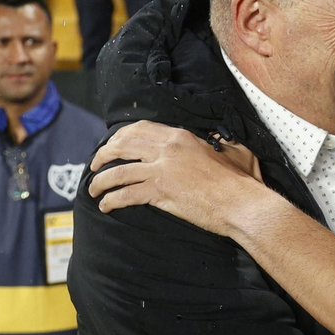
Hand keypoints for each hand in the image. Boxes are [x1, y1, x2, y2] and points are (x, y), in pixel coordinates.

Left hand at [89, 120, 265, 232]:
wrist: (241, 203)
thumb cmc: (241, 181)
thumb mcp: (232, 152)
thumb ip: (220, 143)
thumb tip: (219, 140)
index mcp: (181, 137)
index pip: (141, 129)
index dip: (121, 136)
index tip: (113, 144)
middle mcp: (168, 149)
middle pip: (123, 146)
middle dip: (104, 155)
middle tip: (95, 165)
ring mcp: (162, 170)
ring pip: (119, 171)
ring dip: (101, 180)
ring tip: (94, 189)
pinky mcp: (160, 192)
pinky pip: (126, 194)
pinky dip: (111, 200)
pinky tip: (106, 205)